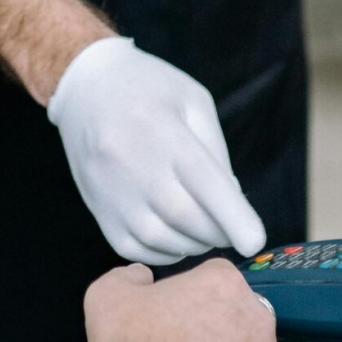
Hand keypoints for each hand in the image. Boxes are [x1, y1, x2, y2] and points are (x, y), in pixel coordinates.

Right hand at [48, 37, 265, 264]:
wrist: (86, 88)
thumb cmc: (150, 91)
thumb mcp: (193, 101)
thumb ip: (216, 154)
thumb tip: (232, 205)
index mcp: (162, 129)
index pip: (203, 182)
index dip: (232, 217)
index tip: (254, 243)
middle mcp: (131, 162)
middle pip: (183, 217)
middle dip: (218, 233)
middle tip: (232, 229)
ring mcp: (110, 190)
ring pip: (159, 239)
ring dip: (193, 245)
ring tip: (205, 231)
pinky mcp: (98, 209)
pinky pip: (134, 249)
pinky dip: (164, 253)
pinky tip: (177, 239)